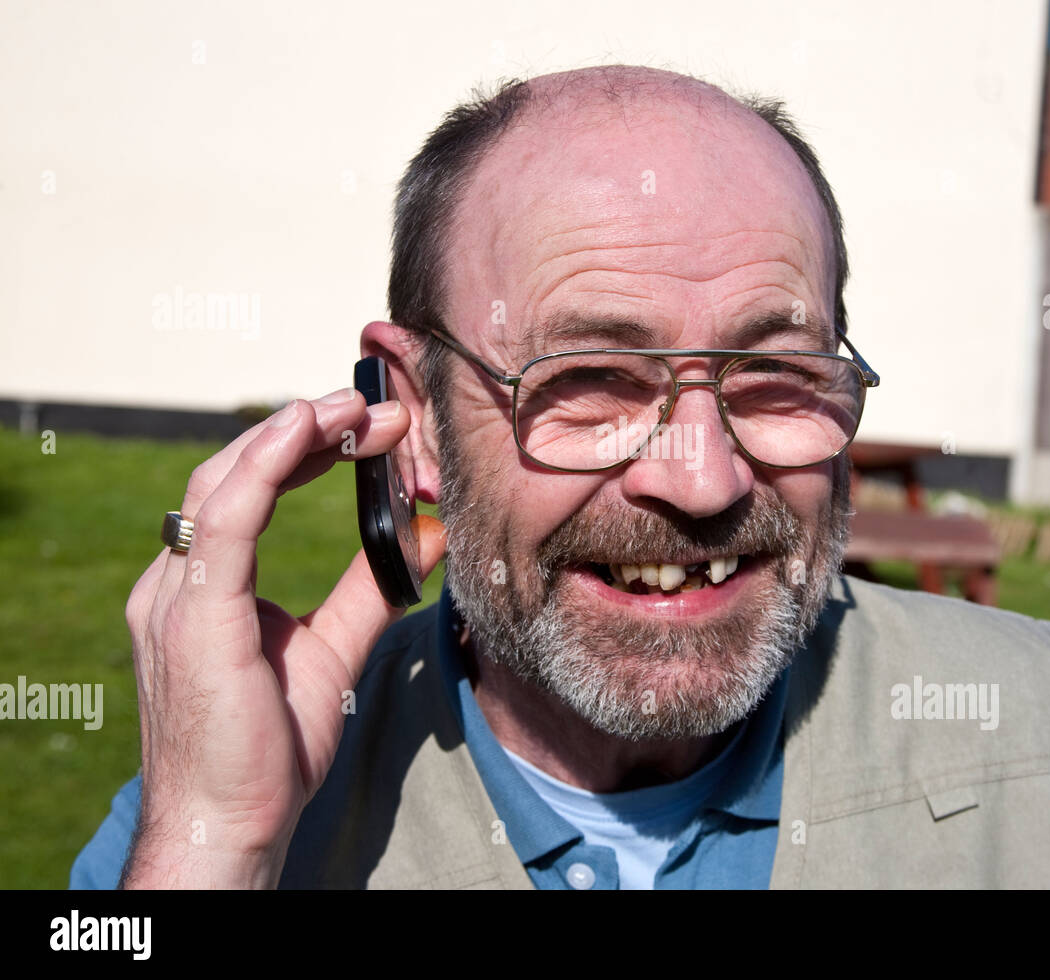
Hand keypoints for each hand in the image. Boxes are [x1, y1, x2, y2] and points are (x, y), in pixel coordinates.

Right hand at [120, 390, 444, 887]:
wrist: (227, 825)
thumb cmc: (267, 749)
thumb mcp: (331, 650)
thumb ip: (369, 589)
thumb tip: (424, 533)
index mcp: (204, 588)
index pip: (249, 489)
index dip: (307, 448)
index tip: (373, 426)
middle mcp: (177, 582)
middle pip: (233, 473)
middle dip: (306, 430)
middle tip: (378, 407)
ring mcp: (175, 597)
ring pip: (223, 481)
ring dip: (293, 434)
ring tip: (355, 405)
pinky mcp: (193, 618)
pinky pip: (224, 523)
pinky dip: (265, 467)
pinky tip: (305, 427)